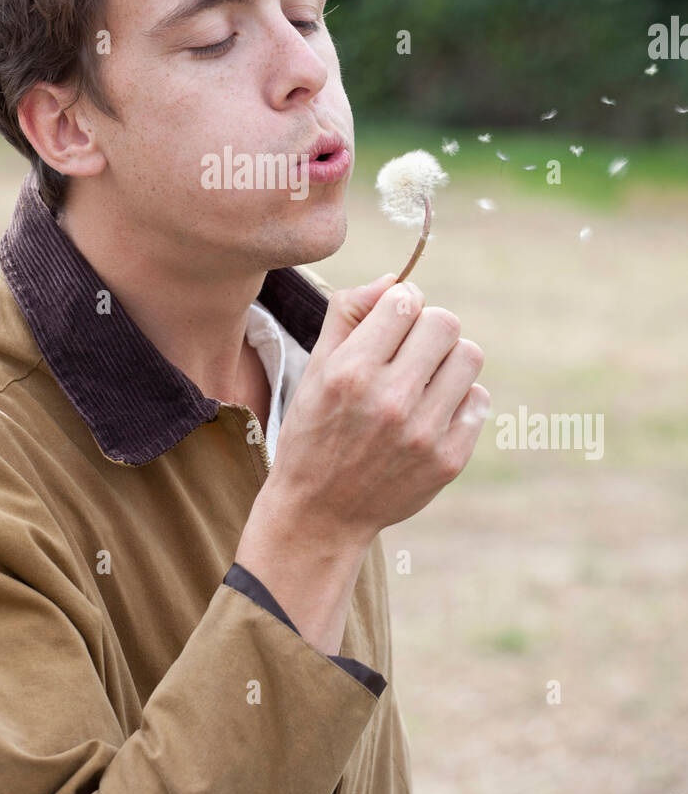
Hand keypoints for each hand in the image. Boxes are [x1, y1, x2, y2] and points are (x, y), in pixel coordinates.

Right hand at [269, 273, 488, 544]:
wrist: (321, 513)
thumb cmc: (315, 431)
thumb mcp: (316, 368)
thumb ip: (348, 314)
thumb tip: (394, 280)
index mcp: (351, 372)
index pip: (405, 301)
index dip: (401, 304)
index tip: (392, 323)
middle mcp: (390, 400)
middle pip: (445, 322)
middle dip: (428, 328)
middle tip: (410, 351)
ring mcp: (424, 433)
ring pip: (469, 355)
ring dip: (448, 360)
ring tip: (424, 379)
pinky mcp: (449, 460)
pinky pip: (478, 399)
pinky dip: (458, 398)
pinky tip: (431, 412)